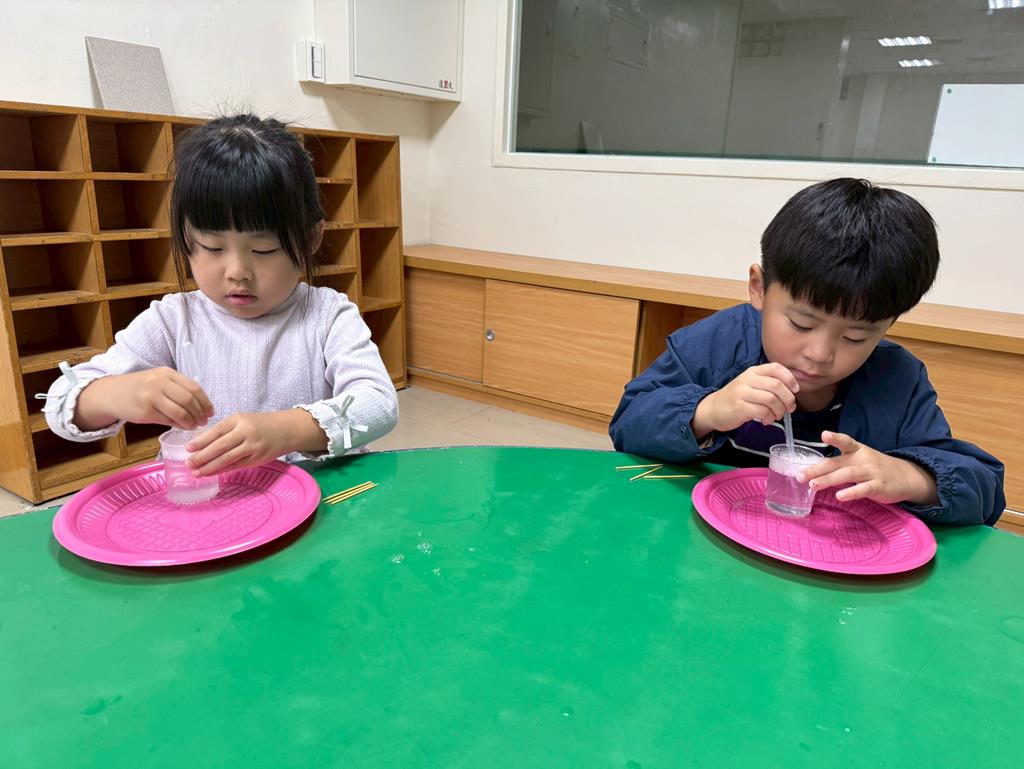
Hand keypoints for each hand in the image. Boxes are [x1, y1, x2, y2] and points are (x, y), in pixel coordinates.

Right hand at [74, 367, 213, 431]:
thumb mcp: (159, 380)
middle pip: (189, 400)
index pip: (194, 387)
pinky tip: (182, 427)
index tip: (210, 411)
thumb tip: (202, 406)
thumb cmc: (141, 388)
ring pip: (180, 412)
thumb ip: (178, 388)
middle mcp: (159, 383)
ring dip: (191, 422)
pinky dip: (179, 425)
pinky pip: (168, 420)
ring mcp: (151, 397)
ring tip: (194, 426)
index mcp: (167, 373)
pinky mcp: (145, 411)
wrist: (112, 393)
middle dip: (200, 413)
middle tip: (204, 421)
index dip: (205, 402)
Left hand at [185, 409, 326, 475]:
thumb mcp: (243, 420)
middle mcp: (246, 433)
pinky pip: (236, 466)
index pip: (217, 431)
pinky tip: (211, 473)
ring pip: (228, 458)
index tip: (188, 448)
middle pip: (220, 446)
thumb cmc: (261, 424)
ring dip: (210, 467)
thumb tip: (202, 443)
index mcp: (239, 420)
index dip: (201, 441)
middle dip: (202, 456)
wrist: (287, 429)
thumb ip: (225, 430)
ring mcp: (253, 447)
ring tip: (196, 472)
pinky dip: (222, 470)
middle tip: (188, 463)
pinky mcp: (257, 459)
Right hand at [692, 363, 799, 436]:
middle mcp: (747, 379)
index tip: (795, 390)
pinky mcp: (739, 407)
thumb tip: (793, 391)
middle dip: (788, 399)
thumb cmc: (738, 398)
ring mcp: (742, 392)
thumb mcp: (752, 385)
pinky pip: (762, 411)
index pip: (776, 368)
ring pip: (771, 399)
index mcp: (753, 371)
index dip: (790, 379)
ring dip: (779, 410)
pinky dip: (769, 418)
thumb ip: (769, 384)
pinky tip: (767, 420)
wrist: (714, 409)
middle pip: (777, 385)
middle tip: (789, 408)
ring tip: (777, 415)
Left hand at [799, 431, 938, 505]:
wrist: (906, 477)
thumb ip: (839, 464)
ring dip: (828, 480)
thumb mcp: (859, 460)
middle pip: (837, 463)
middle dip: (817, 469)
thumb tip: (812, 472)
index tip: (823, 434)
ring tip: (813, 486)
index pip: (845, 442)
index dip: (835, 438)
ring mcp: (871, 472)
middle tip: (800, 476)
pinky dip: (851, 492)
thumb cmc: (875, 468)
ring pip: (847, 475)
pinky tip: (839, 496)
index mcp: (857, 450)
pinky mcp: (879, 486)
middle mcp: (862, 459)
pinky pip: (863, 489)